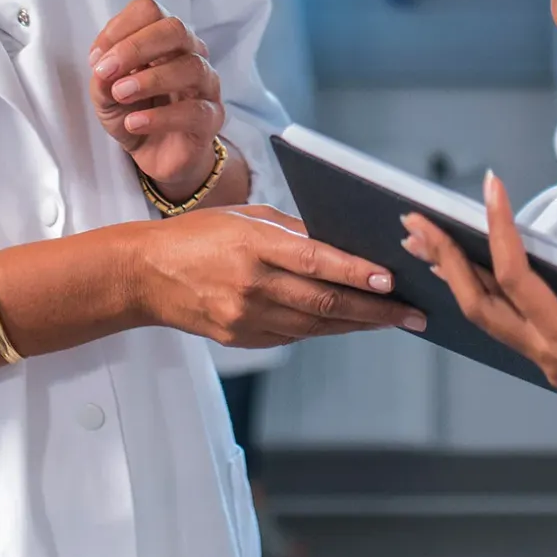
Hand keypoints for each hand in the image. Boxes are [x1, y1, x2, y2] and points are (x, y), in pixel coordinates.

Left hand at [90, 0, 223, 197]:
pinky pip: (195, 111)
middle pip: (175, 29)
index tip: (96, 58)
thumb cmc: (134, 113)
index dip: (119, 28)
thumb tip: (102, 66)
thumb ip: (102, 78)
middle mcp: (191, 54)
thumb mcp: (106, 95)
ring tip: (120, 94)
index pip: (149, 11)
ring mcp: (206, 85)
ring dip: (149, 79)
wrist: (156, 156)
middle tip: (106, 71)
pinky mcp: (212, 118)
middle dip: (136, 47)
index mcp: (164, 40)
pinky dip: (161, 116)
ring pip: (191, 67)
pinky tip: (134, 123)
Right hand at [121, 207, 423, 347]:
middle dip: (376, 310)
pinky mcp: (241, 338)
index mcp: (251, 244)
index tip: (392, 280)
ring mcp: (245, 317)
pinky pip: (294, 336)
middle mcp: (250, 284)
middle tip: (413, 313)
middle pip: (325, 302)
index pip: (316, 261)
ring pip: (316, 325)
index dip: (357, 272)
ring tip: (393, 320)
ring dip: (358, 324)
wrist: (144, 275)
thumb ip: (293, 231)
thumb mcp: (243, 217)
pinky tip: (348, 323)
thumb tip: (343, 245)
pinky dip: (325, 329)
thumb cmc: (196, 236)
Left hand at [399, 173, 556, 396]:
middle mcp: (554, 357)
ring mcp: (555, 359)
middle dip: (447, 261)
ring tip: (425, 240)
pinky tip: (466, 267)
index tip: (491, 187)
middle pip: (481, 306)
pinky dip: (482, 288)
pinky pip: (507, 319)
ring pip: (488, 316)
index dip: (499, 231)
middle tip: (415, 222)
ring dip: (456, 275)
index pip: (518, 281)